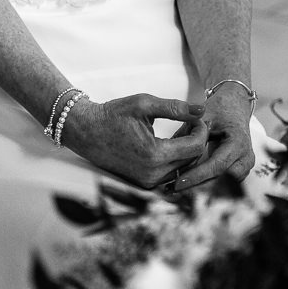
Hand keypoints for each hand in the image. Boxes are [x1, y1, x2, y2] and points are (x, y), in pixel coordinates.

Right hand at [59, 94, 208, 191]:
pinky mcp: (144, 184)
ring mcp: (148, 182)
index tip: (198, 117)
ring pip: (183, 168)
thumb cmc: (113, 114)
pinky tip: (171, 142)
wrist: (85, 132)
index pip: (195, 147)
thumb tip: (201, 109)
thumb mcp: (144, 104)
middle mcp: (153, 174)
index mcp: (155, 155)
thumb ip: (175, 107)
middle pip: (192, 160)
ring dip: (187, 151)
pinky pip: (170, 173)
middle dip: (196, 140)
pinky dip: (175, 159)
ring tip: (183, 130)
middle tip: (193, 121)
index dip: (202, 130)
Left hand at [173, 83, 258, 192]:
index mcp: (238, 142)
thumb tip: (168, 154)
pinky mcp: (240, 171)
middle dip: (197, 188)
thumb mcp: (201, 117)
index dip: (197, 176)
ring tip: (177, 192)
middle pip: (221, 180)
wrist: (234, 106)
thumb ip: (187, 134)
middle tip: (173, 191)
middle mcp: (245, 157)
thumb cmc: (218, 110)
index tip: (178, 182)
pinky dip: (206, 186)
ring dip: (201, 190)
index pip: (217, 165)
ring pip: (222, 186)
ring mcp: (245, 166)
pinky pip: (223, 184)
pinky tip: (187, 188)